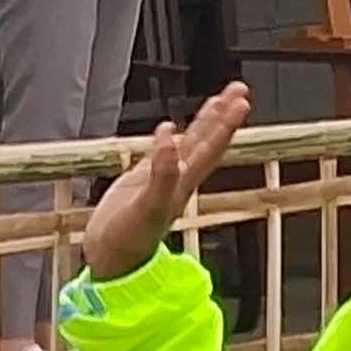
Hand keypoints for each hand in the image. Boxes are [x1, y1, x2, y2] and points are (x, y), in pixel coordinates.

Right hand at [82, 87, 252, 281]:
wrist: (110, 261)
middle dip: (223, 115)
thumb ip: (162, 175)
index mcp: (185, 182)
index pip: (212, 146)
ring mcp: (162, 180)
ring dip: (205, 123)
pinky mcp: (141, 183)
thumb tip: (171, 141)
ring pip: (189, 145)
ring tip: (218, 101)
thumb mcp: (148, 207)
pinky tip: (168, 129)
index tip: (240, 101)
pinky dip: (167, 139)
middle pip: (207, 140)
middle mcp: (180, 178)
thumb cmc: (129, 240)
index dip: (225, 124)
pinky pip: (161, 155)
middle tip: (238, 90)